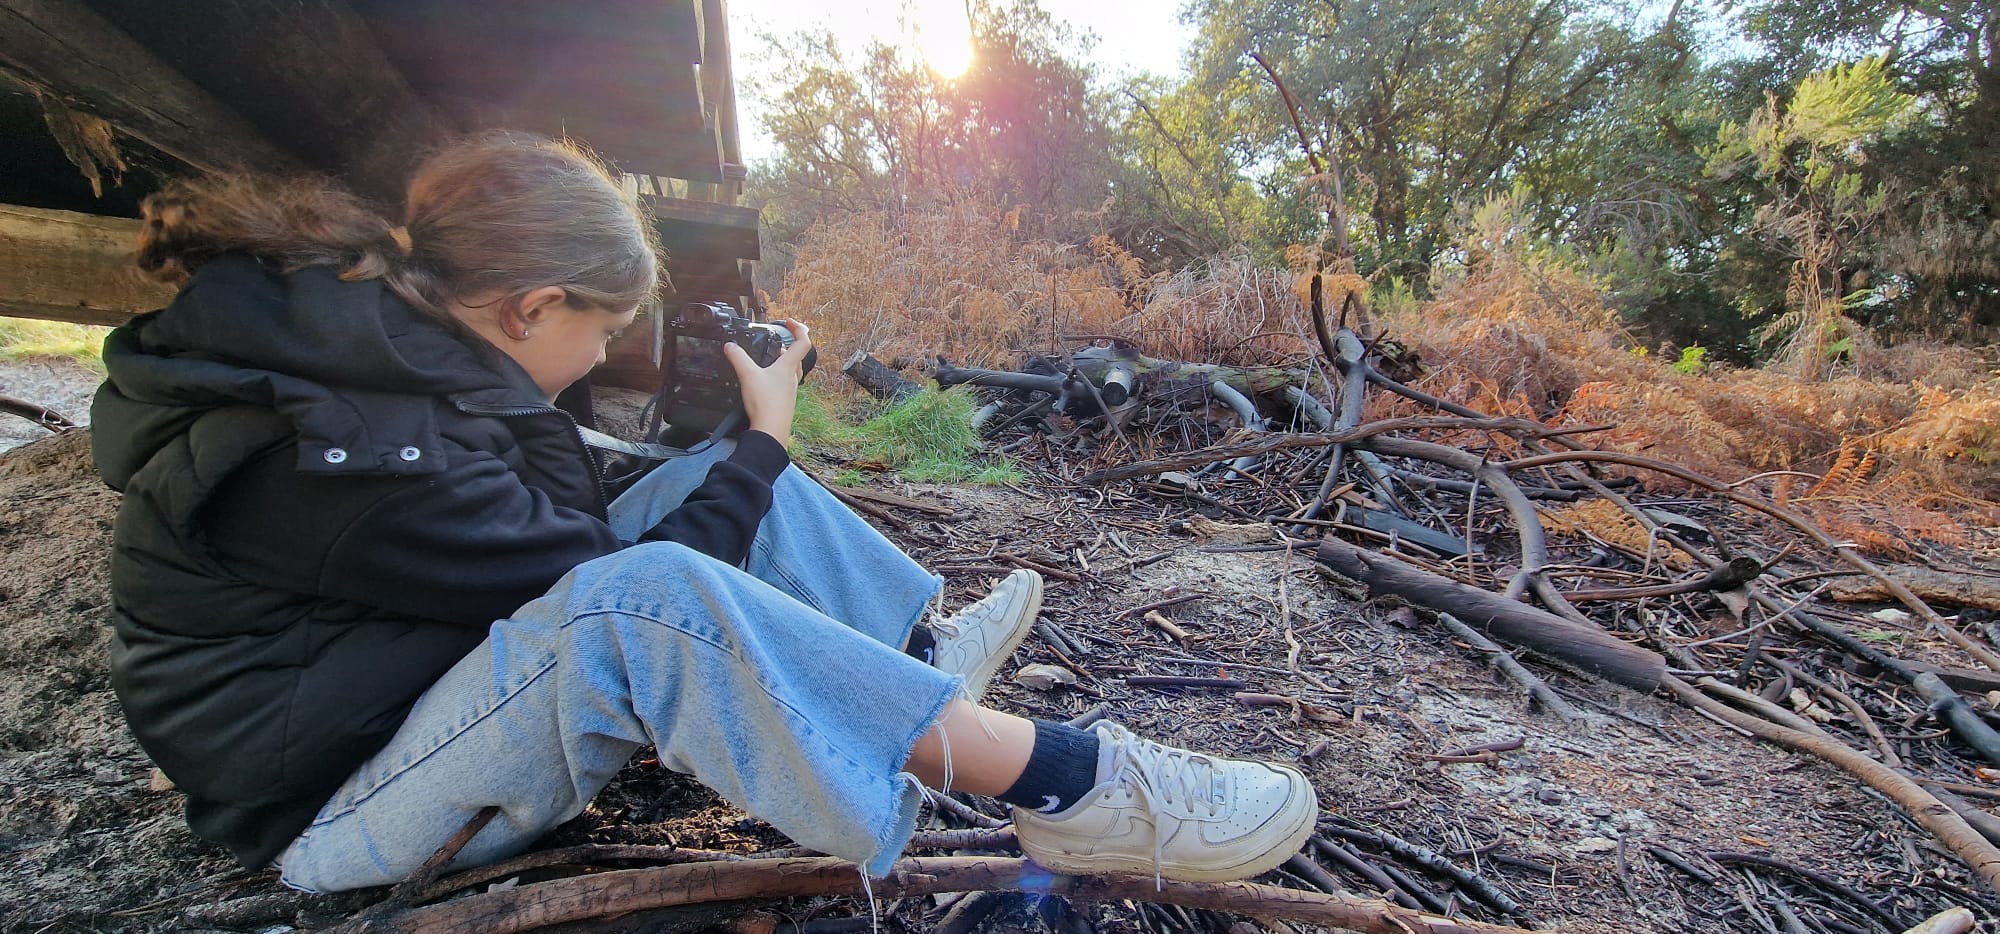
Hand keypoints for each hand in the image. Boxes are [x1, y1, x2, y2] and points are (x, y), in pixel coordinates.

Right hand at [723, 319, 811, 447]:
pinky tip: (765, 382)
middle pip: (798, 356)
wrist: (771, 431)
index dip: (799, 328)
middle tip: (779, 339)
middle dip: (790, 344)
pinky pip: (784, 384)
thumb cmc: (765, 404)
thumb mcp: (747, 375)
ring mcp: (790, 391)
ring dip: (784, 361)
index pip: (803, 342)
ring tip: (771, 358)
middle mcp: (792, 378)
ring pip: (792, 371)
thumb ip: (738, 358)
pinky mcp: (784, 402)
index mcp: (788, 367)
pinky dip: (777, 377)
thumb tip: (730, 346)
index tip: (789, 322)